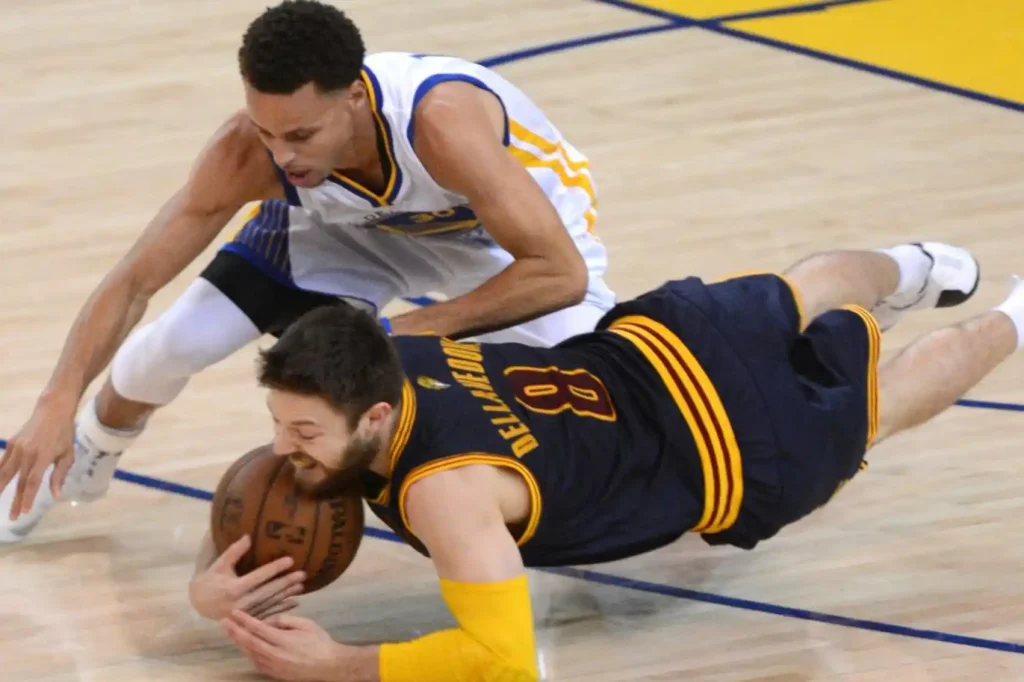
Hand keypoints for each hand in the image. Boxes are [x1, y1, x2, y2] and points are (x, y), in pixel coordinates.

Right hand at [0, 403, 76, 519]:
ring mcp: (17, 447)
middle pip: (18, 481)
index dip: (27, 498)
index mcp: (44, 456)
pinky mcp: (11, 443)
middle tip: (12, 517)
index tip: (24, 512)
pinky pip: (3, 462)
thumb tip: (56, 495)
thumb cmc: (64, 434)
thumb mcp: (68, 454)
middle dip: (15, 500)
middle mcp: (28, 452)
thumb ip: (60, 475)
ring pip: (5, 472)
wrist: (52, 410)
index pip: (32, 481)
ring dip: (0, 489)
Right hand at [189, 535, 305, 620]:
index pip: (259, 576)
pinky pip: (268, 614)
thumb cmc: (210, 580)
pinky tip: (295, 602)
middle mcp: (241, 603)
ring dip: (287, 595)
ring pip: (270, 604)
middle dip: (286, 583)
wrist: (199, 604)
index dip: (275, 568)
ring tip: (301, 586)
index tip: (290, 560)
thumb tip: (249, 536)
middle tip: (302, 574)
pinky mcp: (248, 619)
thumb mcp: (219, 565)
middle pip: (268, 592)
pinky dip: (282, 608)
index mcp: (234, 588)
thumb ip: (234, 552)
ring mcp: (246, 613)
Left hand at [223, 610, 345, 681]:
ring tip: (231, 632)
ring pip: (250, 653)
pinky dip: (248, 653)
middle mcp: (275, 655)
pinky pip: (256, 663)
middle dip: (235, 631)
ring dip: (239, 642)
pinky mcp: (274, 674)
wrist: (329, 665)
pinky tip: (244, 646)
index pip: (259, 628)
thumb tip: (270, 620)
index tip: (235, 611)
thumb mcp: (306, 624)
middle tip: (224, 622)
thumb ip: (286, 621)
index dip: (245, 619)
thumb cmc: (319, 641)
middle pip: (249, 642)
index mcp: (283, 640)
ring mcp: (273, 666)